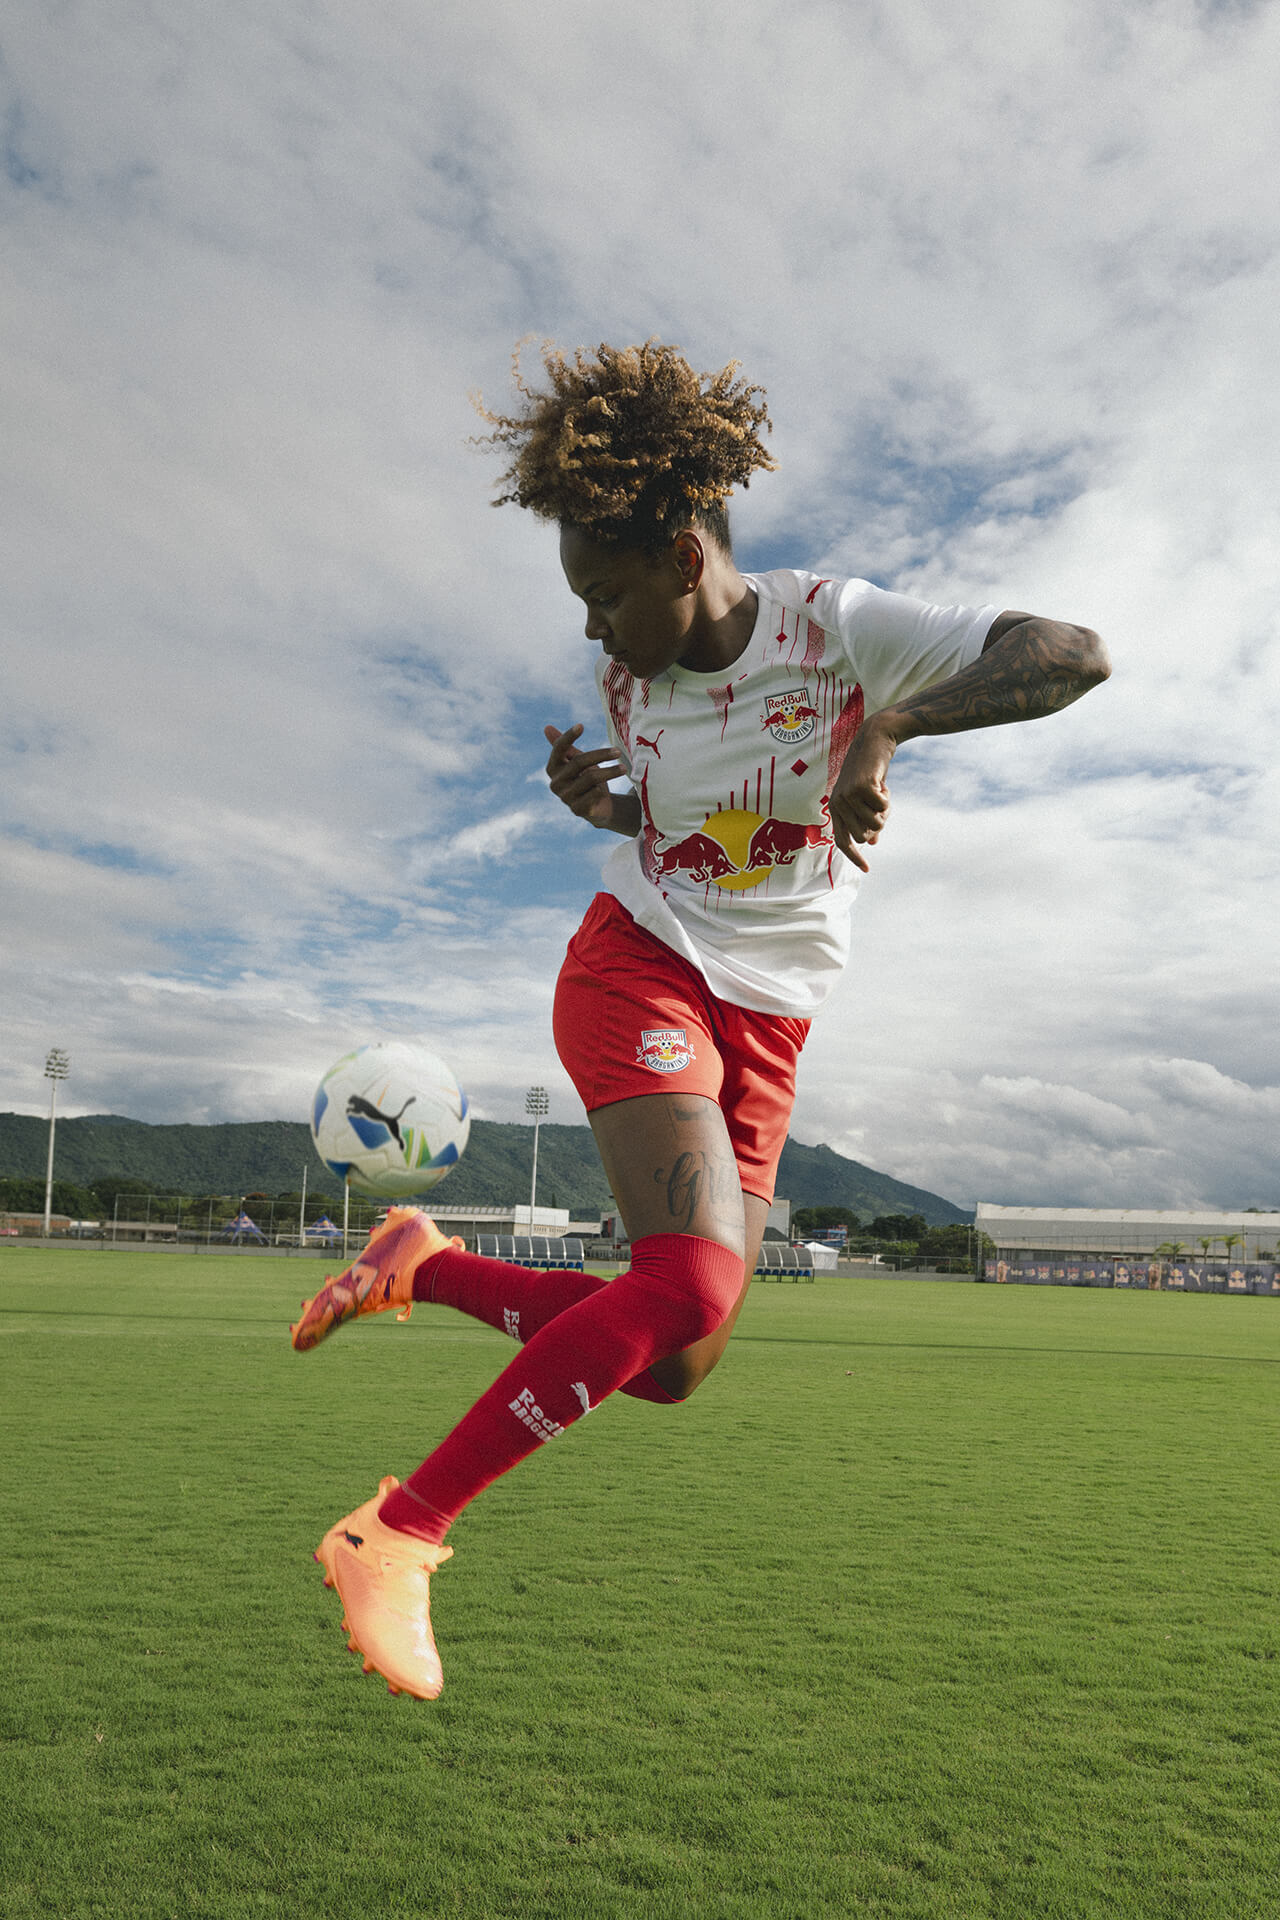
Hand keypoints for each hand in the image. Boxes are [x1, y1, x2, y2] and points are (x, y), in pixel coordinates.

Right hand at [544, 723, 626, 826]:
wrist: (597, 805)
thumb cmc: (586, 777)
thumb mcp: (577, 759)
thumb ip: (565, 746)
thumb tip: (546, 727)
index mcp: (553, 767)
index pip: (559, 749)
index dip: (568, 737)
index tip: (581, 726)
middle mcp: (555, 783)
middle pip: (579, 762)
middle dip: (601, 755)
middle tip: (618, 752)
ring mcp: (565, 797)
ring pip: (590, 778)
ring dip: (610, 772)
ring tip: (623, 768)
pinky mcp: (577, 810)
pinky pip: (594, 794)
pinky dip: (602, 790)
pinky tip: (606, 790)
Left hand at [827, 714, 898, 871]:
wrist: (874, 740)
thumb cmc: (871, 770)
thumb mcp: (867, 797)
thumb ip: (867, 818)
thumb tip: (872, 842)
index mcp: (836, 808)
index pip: (843, 840)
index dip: (855, 856)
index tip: (867, 870)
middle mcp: (838, 804)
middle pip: (863, 836)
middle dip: (877, 825)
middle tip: (881, 806)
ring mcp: (848, 796)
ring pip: (875, 824)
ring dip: (884, 812)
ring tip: (881, 793)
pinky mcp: (861, 788)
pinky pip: (882, 808)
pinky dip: (887, 798)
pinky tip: (882, 783)